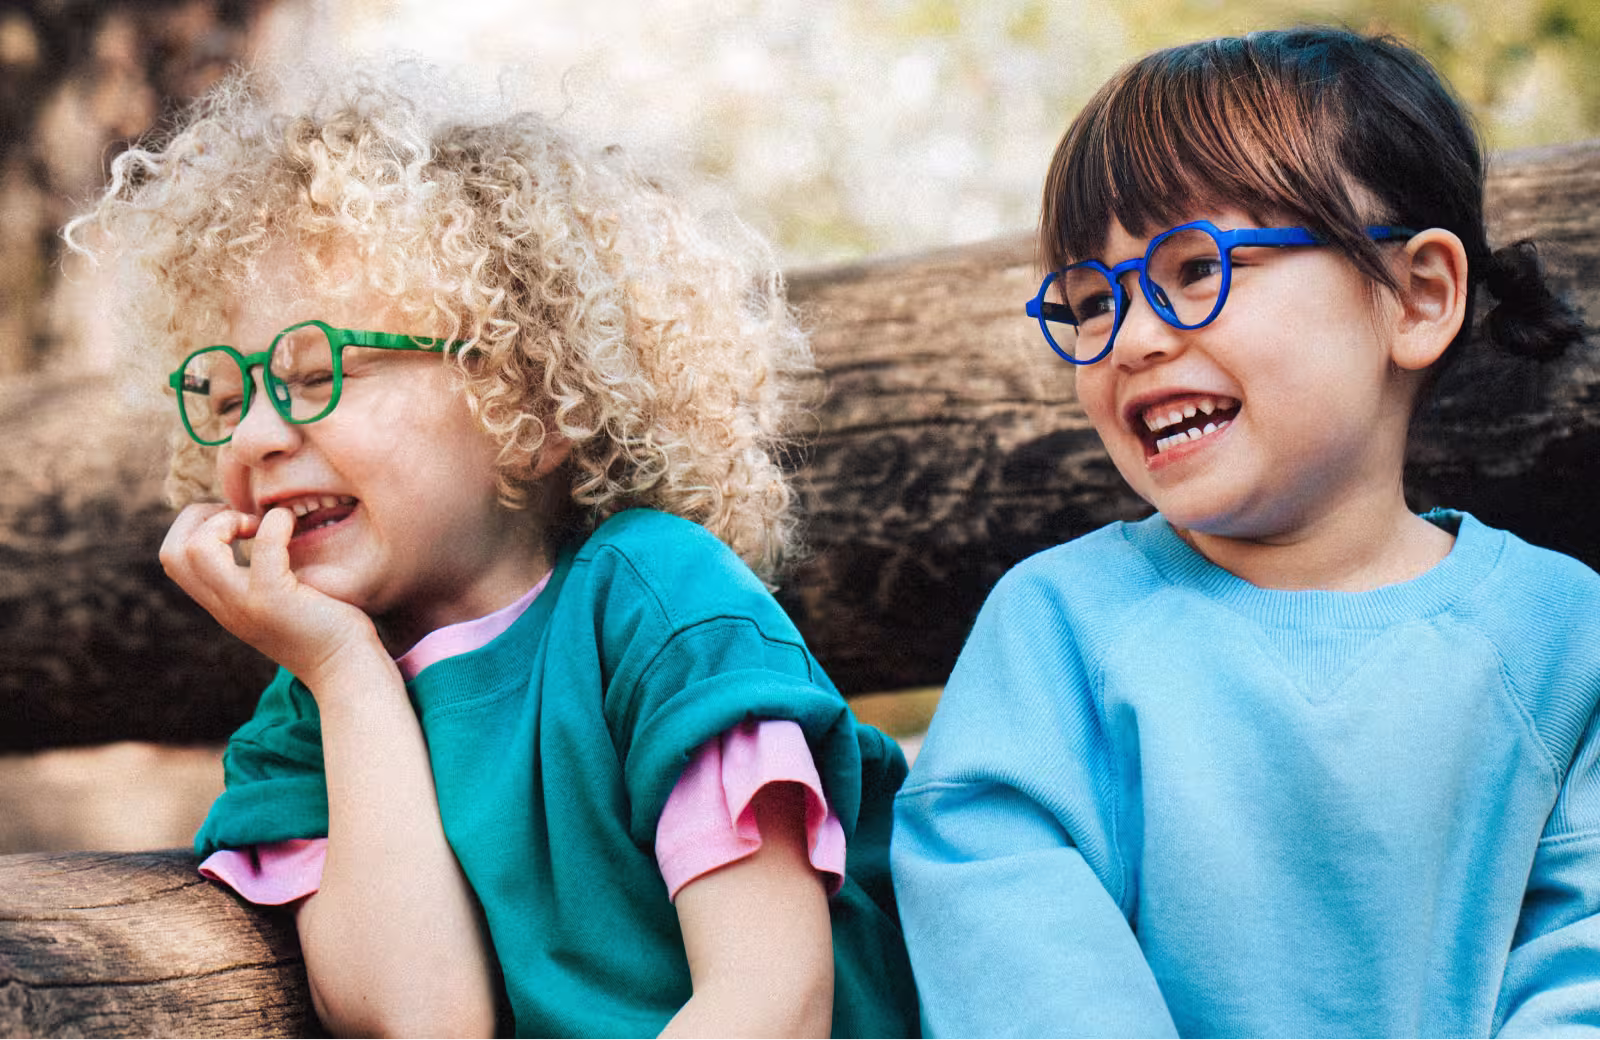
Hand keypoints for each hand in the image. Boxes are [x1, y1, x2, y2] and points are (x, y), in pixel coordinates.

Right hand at [160, 503, 380, 686]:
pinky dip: (275, 524)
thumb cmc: (326, 628)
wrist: (346, 670)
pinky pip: (263, 549)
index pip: (173, 558)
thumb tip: (261, 531)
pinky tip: (292, 524)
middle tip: (243, 519)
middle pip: (172, 553)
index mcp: (222, 603)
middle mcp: (225, 606)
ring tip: (258, 524)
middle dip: (199, 518)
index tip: (238, 522)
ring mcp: (246, 604)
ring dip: (224, 521)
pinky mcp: (276, 600)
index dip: (196, 526)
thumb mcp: (276, 600)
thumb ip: (256, 576)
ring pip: (196, 550)